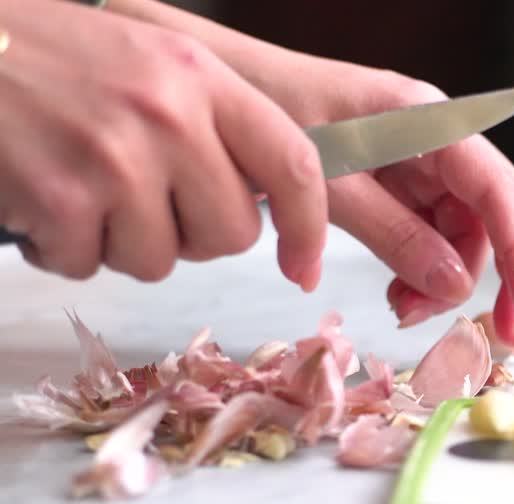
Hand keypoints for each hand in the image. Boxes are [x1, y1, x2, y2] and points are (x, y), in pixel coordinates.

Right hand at [0, 2, 328, 287]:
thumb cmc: (51, 60)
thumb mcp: (152, 64)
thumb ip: (214, 125)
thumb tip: (273, 211)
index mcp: (201, 77)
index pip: (294, 165)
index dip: (307, 227)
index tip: (302, 268)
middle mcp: (169, 115)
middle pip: (232, 234)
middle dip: (193, 235)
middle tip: (143, 200)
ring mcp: (115, 158)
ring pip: (162, 260)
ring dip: (120, 242)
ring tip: (81, 187)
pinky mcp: (61, 198)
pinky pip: (90, 266)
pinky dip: (63, 248)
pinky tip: (40, 198)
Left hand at [253, 56, 513, 347]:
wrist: (226, 87)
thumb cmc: (269, 114)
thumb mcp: (329, 181)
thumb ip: (393, 233)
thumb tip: (454, 288)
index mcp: (430, 123)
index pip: (498, 191)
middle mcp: (439, 142)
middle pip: (490, 219)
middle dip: (489, 279)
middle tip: (486, 339)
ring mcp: (422, 163)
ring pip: (462, 235)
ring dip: (444, 282)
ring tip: (400, 309)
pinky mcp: (401, 184)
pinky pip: (430, 235)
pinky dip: (419, 270)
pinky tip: (395, 292)